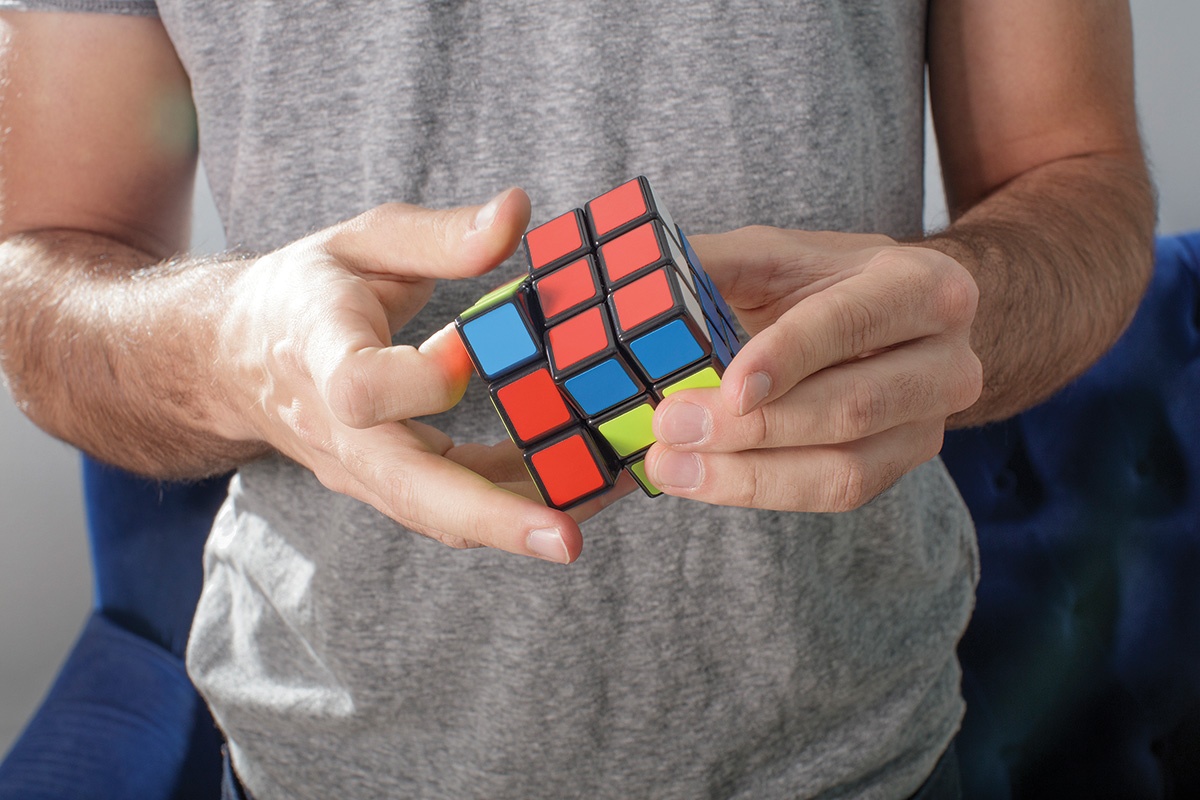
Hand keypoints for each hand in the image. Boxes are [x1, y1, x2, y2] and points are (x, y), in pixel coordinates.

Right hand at [213, 189, 623, 562]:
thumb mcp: (360, 242)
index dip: (421, 377)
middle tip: (567, 539)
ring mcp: (363, 469)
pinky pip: (454, 504)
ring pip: (438, 514)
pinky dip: (515, 499)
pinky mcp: (392, 484)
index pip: (362, 391)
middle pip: (408, 491)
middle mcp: (338, 430)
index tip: (472, 345)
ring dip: (521, 518)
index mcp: (319, 358)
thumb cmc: (303, 292)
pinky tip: (576, 479)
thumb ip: (437, 235)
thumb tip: (517, 212)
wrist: (238, 358)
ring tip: (604, 495)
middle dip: (492, 518)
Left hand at [644, 227, 982, 511]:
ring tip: (671, 466)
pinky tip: (701, 478)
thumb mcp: (773, 255)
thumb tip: (637, 280)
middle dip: (752, 428)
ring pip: (845, 468)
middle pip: (852, 407)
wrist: (888, 320)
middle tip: (670, 424)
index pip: (852, 324)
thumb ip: (714, 265)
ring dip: (749, 476)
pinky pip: (835, 494)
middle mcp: (947, 359)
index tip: (730, 387)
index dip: (789, 357)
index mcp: (920, 286)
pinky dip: (762, 491)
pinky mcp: (901, 465)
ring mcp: (931, 422)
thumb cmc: (821, 283)